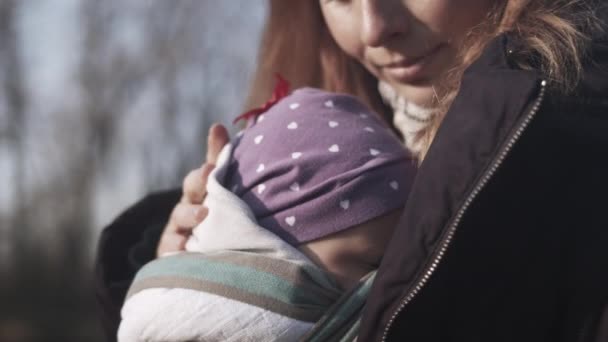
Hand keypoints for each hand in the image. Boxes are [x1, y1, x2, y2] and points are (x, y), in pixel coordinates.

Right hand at [156, 123, 229, 256]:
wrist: (185, 245)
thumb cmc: (205, 206)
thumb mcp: (211, 184)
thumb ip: (217, 157)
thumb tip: (219, 126)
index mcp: (195, 195)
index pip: (197, 183)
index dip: (202, 177)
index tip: (209, 169)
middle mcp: (182, 215)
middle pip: (185, 209)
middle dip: (193, 207)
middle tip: (206, 206)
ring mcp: (175, 237)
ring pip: (177, 233)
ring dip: (188, 230)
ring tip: (200, 228)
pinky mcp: (171, 259)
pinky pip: (171, 259)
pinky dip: (176, 257)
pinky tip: (183, 255)